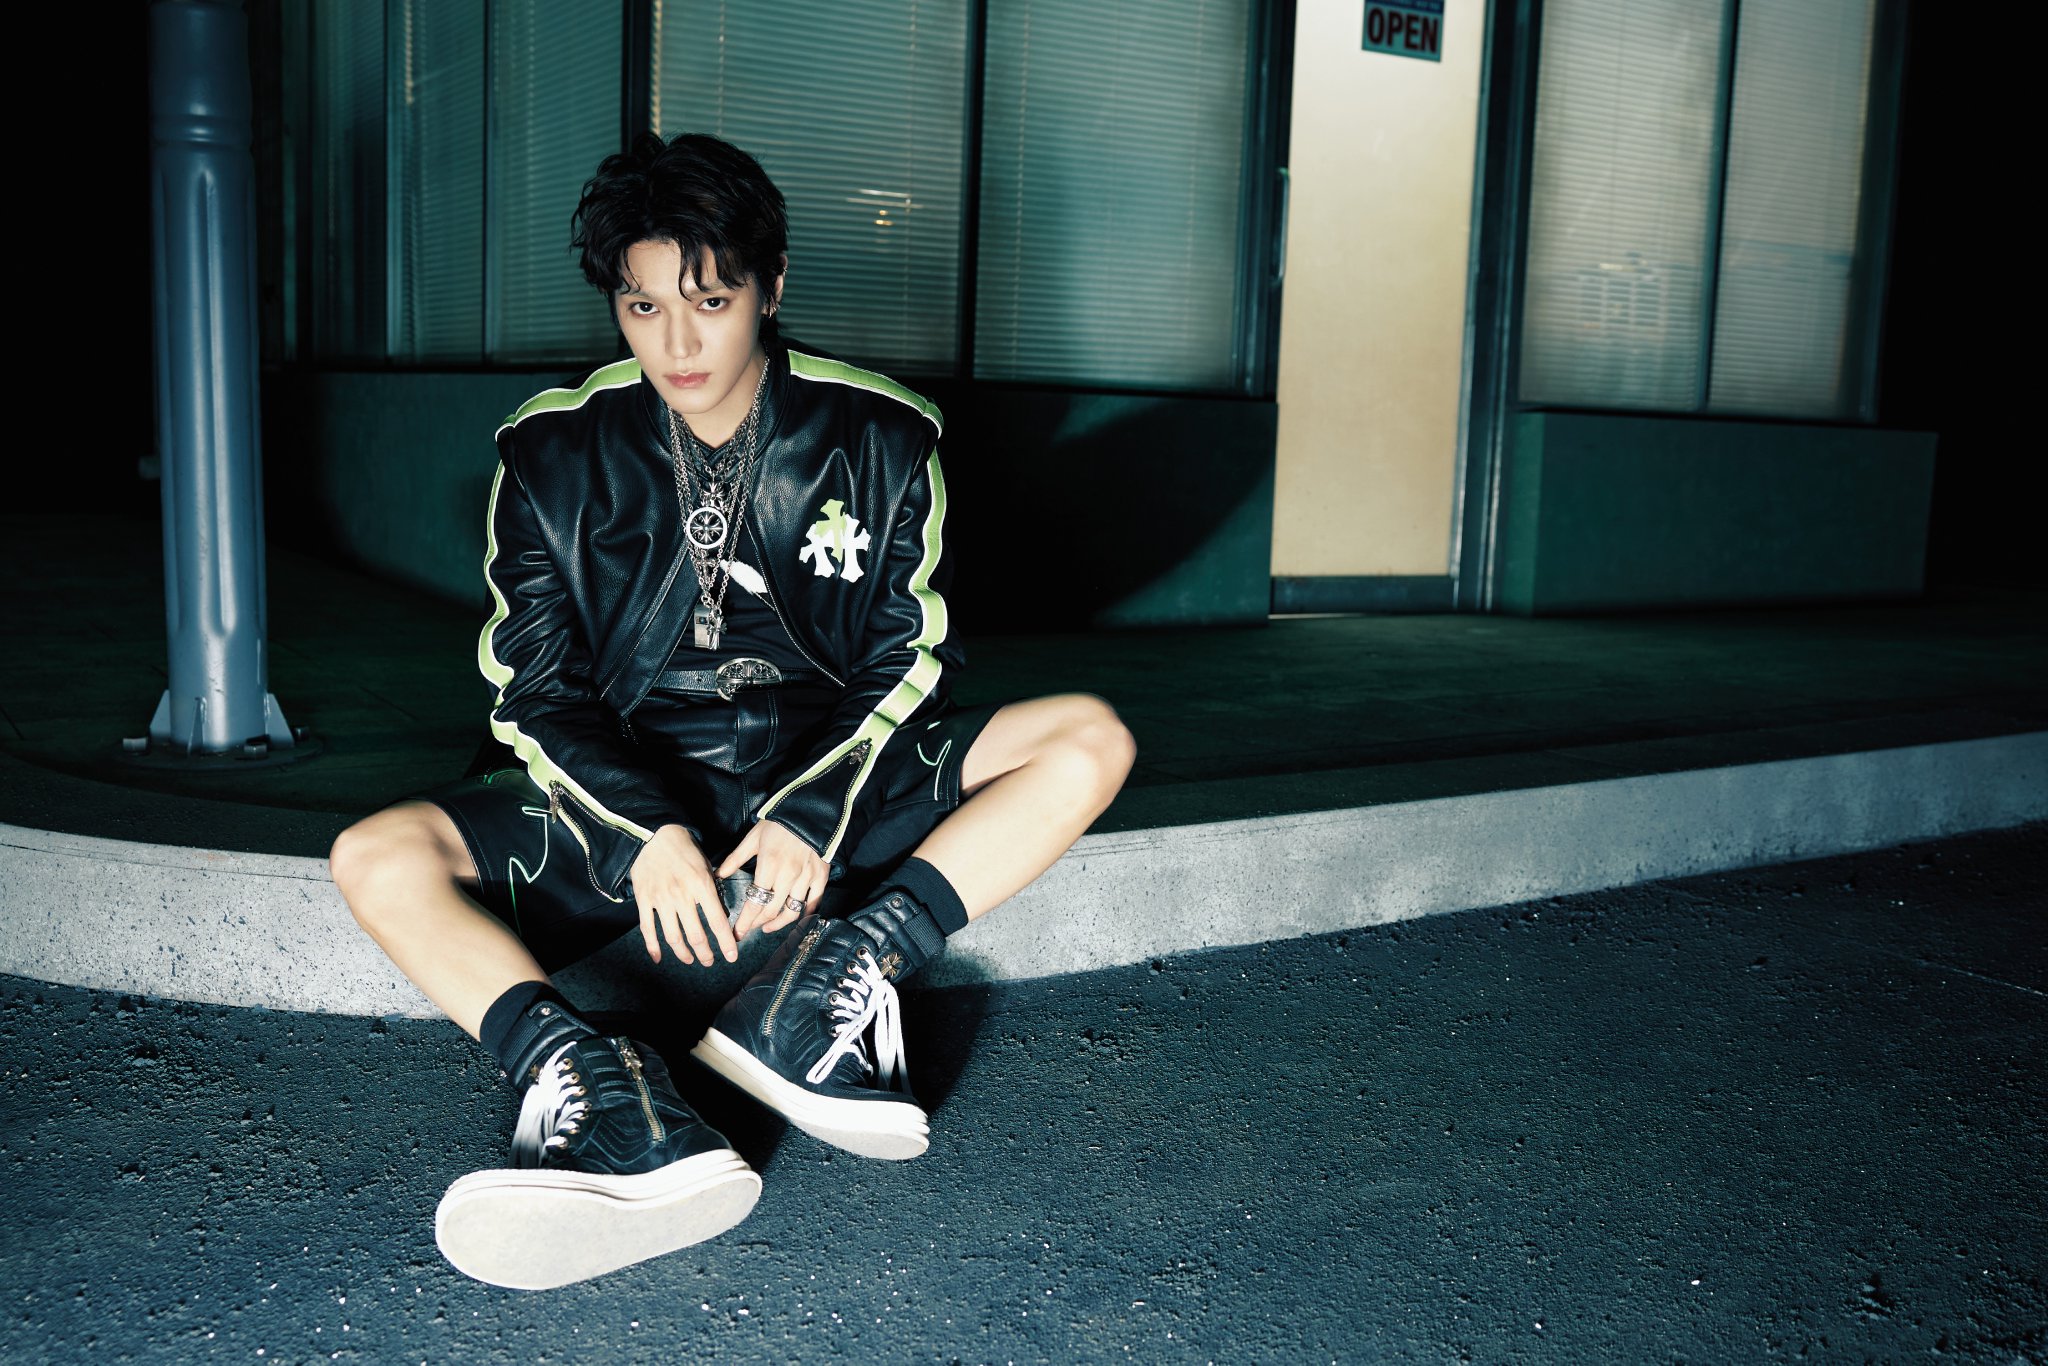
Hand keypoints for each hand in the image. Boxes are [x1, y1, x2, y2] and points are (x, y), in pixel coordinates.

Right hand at [629, 824, 736, 965]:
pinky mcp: (645, 900)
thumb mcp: (706, 866)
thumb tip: (721, 915)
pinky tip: (659, 958)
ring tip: (691, 959)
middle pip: (696, 935)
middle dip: (706, 953)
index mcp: (701, 886)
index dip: (726, 942)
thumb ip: (712, 891)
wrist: (654, 835)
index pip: (718, 921)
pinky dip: (653, 947)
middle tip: (710, 961)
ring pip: (673, 937)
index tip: (732, 956)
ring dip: (684, 953)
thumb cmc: (684, 849)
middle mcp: (682, 896)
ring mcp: (661, 900)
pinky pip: (648, 929)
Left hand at [720, 818, 827, 939]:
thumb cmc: (780, 822)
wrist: (810, 811)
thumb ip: (736, 858)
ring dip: (778, 923)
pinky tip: (794, 917)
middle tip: (749, 929)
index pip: (754, 904)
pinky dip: (804, 914)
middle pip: (771, 911)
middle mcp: (788, 876)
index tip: (737, 934)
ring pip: (791, 911)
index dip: (745, 922)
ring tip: (768, 926)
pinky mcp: (820, 876)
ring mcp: (806, 878)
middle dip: (757, 924)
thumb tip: (719, 874)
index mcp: (769, 866)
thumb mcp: (753, 837)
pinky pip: (813, 902)